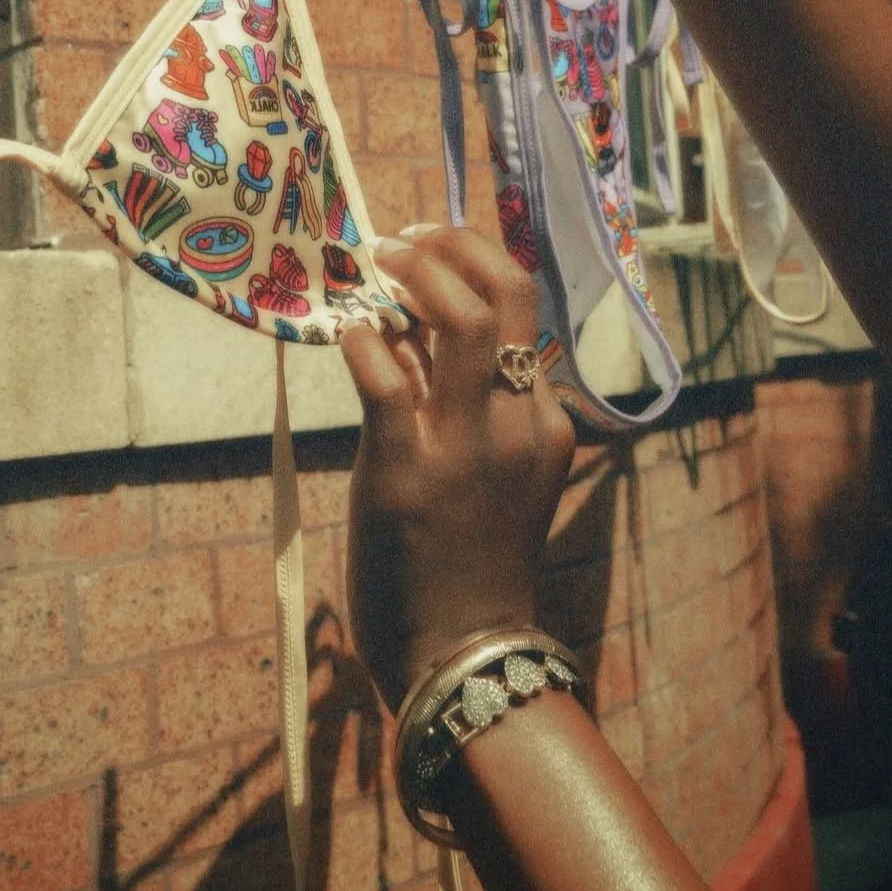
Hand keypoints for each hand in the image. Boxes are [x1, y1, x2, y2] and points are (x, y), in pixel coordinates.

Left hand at [338, 227, 575, 712]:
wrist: (463, 653)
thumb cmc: (471, 560)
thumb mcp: (494, 472)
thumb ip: (462, 400)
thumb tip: (408, 325)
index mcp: (544, 419)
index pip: (523, 309)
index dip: (475, 260)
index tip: (432, 247)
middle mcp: (518, 420)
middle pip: (508, 292)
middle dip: (453, 245)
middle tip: (403, 237)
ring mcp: (467, 445)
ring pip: (460, 319)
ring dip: (414, 273)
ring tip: (377, 261)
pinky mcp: (406, 471)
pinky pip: (387, 377)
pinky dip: (363, 338)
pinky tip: (347, 331)